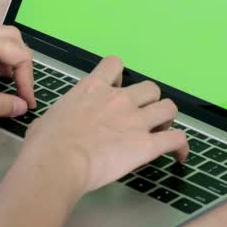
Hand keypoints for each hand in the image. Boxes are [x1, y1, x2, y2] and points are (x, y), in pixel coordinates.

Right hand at [23, 55, 188, 192]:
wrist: (57, 161)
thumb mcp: (50, 117)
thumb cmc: (46, 144)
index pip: (115, 65)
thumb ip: (64, 114)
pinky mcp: (146, 145)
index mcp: (93, 88)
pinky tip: (179, 155)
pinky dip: (180, 146)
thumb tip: (56, 124)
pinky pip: (176, 139)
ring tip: (162, 131)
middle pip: (150, 88)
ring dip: (167, 119)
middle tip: (142, 116)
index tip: (117, 89)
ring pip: (169, 108)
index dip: (120, 77)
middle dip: (149, 101)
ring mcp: (135, 121)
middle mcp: (118, 99)